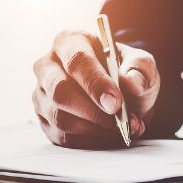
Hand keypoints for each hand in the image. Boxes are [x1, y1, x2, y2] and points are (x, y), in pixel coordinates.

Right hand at [32, 30, 159, 147]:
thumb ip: (140, 68)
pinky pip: (62, 136)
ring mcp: (41, 94)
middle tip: (121, 122)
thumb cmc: (125, 75)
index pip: (76, 60)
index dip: (95, 83)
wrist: (120, 98)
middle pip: (60, 91)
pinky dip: (90, 140)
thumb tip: (131, 83)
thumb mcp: (141, 64)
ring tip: (123, 130)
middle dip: (94, 111)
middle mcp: (48, 66)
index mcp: (69, 42)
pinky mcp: (44, 119)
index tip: (115, 102)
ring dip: (95, 129)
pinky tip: (109, 136)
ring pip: (60, 117)